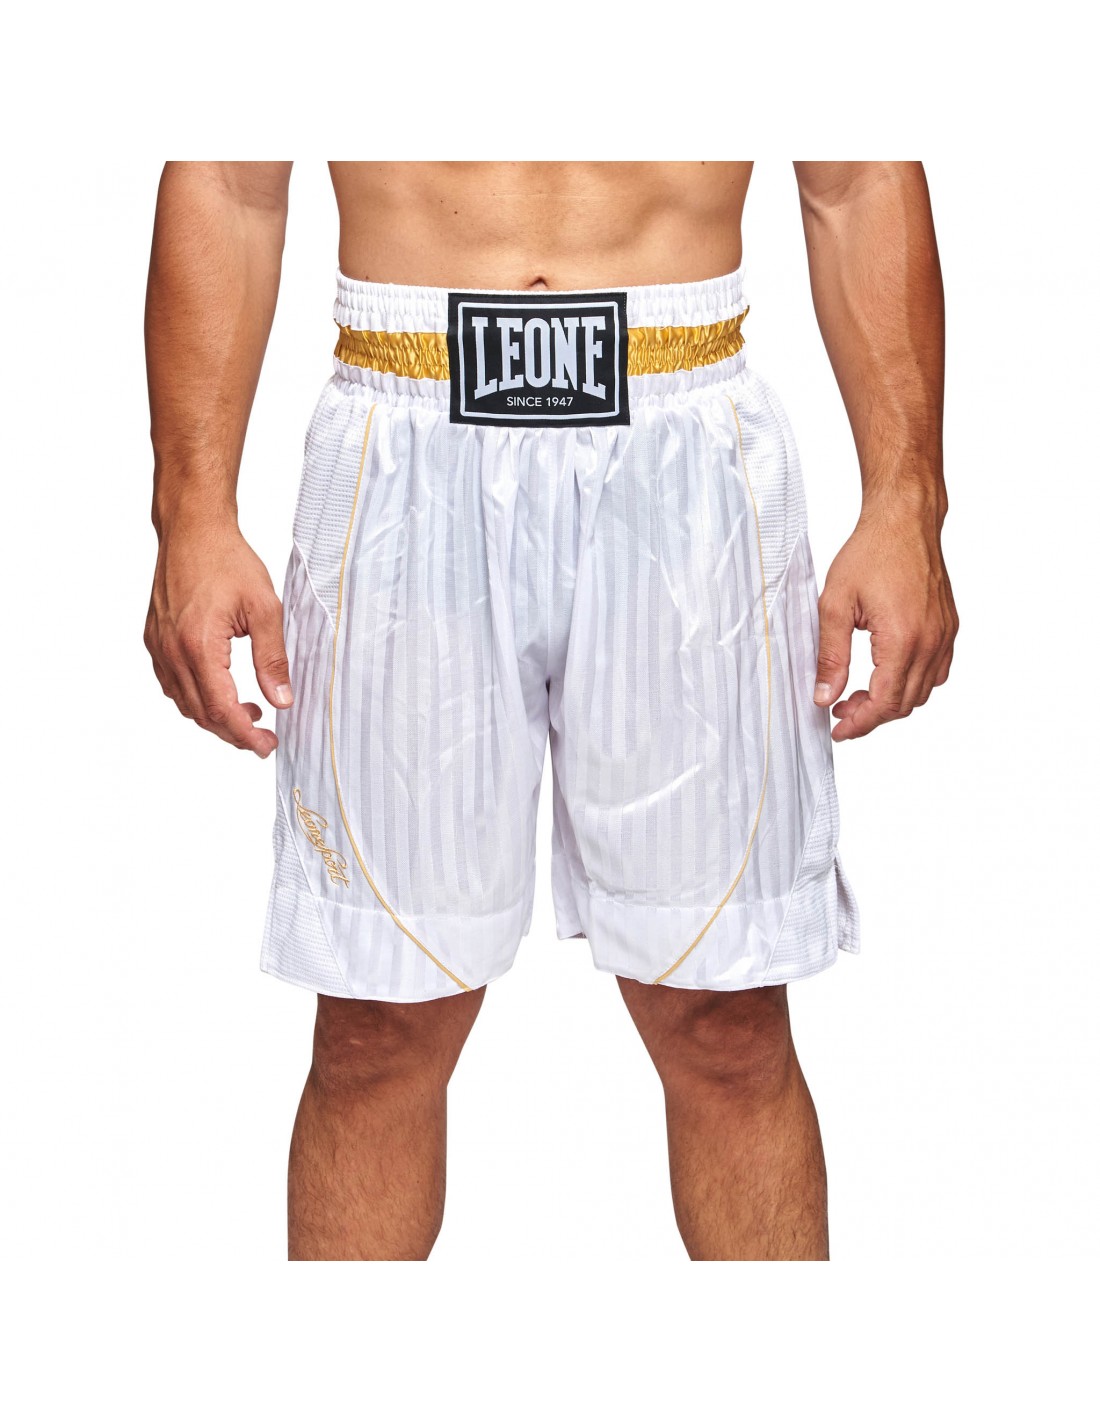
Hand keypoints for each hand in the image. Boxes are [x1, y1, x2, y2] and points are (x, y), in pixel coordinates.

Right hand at [145, 523, 290, 756]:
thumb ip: (272, 658)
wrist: (192, 530)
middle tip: (263, 738)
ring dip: (214, 717)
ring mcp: (158, 646)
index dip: (245, 735)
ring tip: (249, 713)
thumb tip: (281, 699)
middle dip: (233, 733)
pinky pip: (172, 684)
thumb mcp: (264, 608)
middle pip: (201, 714)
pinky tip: (219, 690)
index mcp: (199, 646)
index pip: (221, 709)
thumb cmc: (227, 561)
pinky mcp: (154, 639)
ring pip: (184, 703)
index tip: (266, 746)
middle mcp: (172, 651)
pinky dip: (195, 698)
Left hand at [814, 501, 957, 740]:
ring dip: (892, 701)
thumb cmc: (871, 553)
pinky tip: (887, 674)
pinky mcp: (949, 627)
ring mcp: (945, 635)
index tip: (838, 729)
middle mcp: (931, 641)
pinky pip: (937, 671)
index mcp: (903, 639)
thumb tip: (825, 696)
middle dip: (872, 715)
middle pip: (906, 703)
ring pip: (923, 691)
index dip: (860, 723)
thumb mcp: (835, 605)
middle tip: (841, 711)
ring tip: (859, 695)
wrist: (904, 521)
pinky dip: (913, 683)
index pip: (885, 702)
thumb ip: (830, 656)